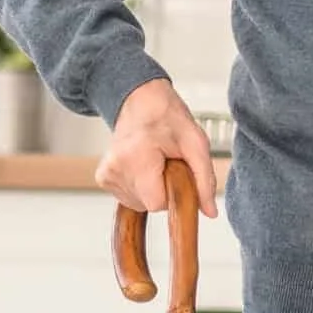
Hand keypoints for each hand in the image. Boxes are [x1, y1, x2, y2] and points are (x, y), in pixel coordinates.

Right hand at [96, 78, 219, 217]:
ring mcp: (106, 174)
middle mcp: (115, 167)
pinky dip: (140, 186)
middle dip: (163, 188)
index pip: (157, 203)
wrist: (140, 100)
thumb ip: (204, 179)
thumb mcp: (195, 143)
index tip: (175, 171)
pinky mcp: (102, 178)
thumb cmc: (167, 116)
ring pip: (139, 203)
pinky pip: (128, 197)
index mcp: (135, 157)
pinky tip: (143, 165)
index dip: (172, 192)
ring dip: (152, 187)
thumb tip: (210, 212)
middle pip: (149, 204)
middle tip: (166, 162)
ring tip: (154, 160)